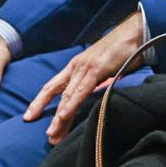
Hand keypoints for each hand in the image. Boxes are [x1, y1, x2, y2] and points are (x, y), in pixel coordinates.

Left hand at [25, 12, 145, 143]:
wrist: (135, 32)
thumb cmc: (123, 49)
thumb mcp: (105, 67)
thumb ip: (99, 81)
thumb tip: (97, 94)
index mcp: (76, 66)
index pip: (53, 86)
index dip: (40, 101)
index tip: (30, 115)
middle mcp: (76, 66)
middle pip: (54, 92)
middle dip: (43, 112)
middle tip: (42, 133)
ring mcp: (85, 67)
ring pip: (67, 96)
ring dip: (59, 117)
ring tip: (52, 134)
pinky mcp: (96, 69)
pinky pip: (81, 91)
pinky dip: (71, 105)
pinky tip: (64, 116)